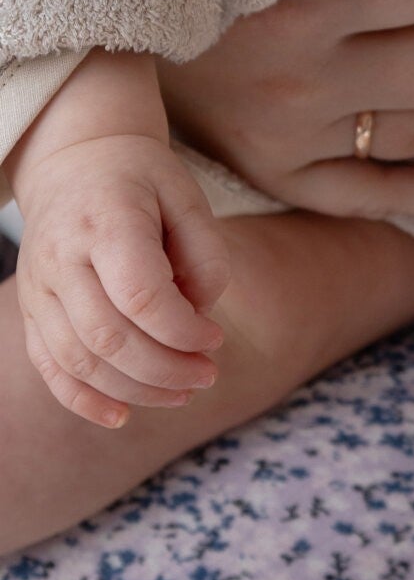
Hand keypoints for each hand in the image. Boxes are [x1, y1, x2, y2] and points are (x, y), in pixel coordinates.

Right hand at [11, 57, 229, 427]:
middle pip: (109, 337)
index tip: (216, 338)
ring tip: (184, 392)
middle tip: (208, 374)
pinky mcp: (31, 309)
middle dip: (166, 369)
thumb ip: (206, 256)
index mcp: (105, 221)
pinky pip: (49, 366)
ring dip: (136, 390)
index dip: (183, 330)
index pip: (140, 295)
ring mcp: (38, 286)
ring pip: (80, 360)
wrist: (74, 162)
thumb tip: (199, 316)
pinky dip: (83, 399)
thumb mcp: (189, 198)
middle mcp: (61, 257)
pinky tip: (122, 417)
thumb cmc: (143, 182)